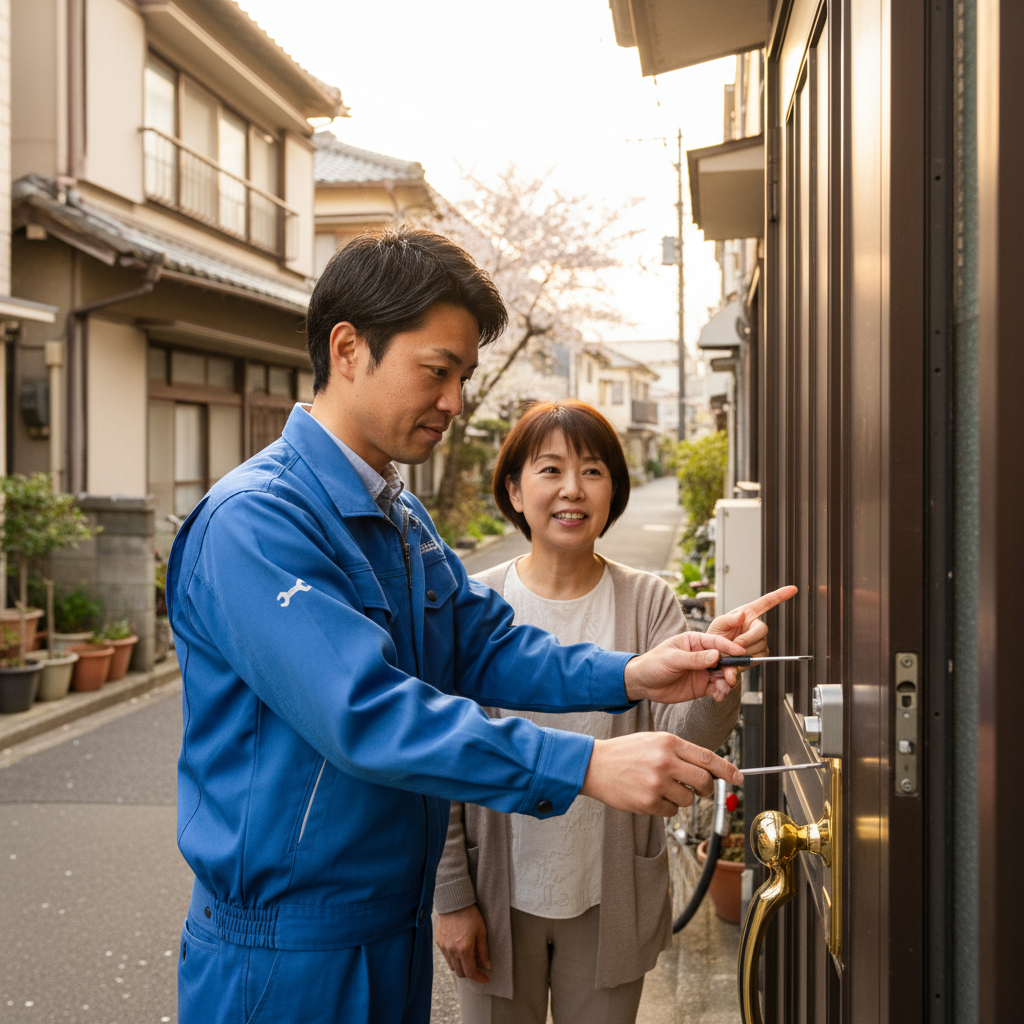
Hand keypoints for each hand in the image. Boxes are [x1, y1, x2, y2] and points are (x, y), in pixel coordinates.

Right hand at [435, 904, 490, 982]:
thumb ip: (483, 951)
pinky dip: (454, 958)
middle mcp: (452, 951)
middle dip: (470, 973)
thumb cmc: (470, 915)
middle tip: (478, 967)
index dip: (479, 978)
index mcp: (464, 949)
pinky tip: (459, 949)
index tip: (486, 979)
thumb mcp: (481, 932)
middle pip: (461, 973)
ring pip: (453, 966)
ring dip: (461, 966)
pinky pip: (446, 957)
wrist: (454, 901)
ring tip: (468, 957)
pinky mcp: (439, 942)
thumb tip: (487, 966)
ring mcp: (444, 947)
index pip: (471, 972)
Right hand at [580, 732, 743, 815]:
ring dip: (682, 797)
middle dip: (705, 787)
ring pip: (688, 799)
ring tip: (662, 787)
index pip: (707, 757)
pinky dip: (666, 806)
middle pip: (703, 781)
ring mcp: (657, 783)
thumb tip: (710, 769)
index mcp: (668, 742)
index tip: (739, 778)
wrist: (596, 765)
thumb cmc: (627, 752)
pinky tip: (651, 795)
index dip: (727, 770)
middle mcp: (665, 761)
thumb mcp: (654, 741)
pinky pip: (672, 811)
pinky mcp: (648, 802)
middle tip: (699, 788)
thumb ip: (681, 752)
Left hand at [623, 631, 746, 703]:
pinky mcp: (701, 686)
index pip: (716, 642)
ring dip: (727, 682)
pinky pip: (717, 688)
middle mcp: (701, 656)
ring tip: (723, 689)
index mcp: (694, 642)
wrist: (642, 684)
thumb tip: (716, 655)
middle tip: (731, 678)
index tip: (741, 652)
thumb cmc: (653, 664)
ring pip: (723, 675)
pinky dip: (721, 693)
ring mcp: (702, 671)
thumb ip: (694, 658)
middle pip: (724, 660)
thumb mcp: (672, 659)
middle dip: (731, 669)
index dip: (730, 647)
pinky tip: (718, 696)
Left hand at [706, 586, 797, 660]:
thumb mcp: (718, 624)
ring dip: (745, 651)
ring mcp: (759, 640)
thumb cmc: (715, 636)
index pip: (766, 602)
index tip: (793, 589)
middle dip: (748, 639)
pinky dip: (747, 661)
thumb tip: (742, 615)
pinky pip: (759, 658)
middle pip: (762, 630)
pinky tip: (737, 661)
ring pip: (760, 646)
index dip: (780, 595)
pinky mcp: (760, 654)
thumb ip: (729, 619)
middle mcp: (756, 626)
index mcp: (748, 613)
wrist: (714, 655)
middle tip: (735, 644)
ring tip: (731, 652)